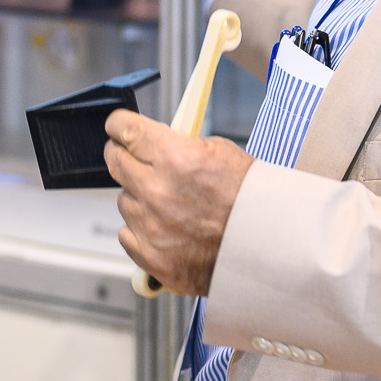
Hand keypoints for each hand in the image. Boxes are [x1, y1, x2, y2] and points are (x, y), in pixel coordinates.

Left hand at [104, 108, 253, 295]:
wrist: (266, 248)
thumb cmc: (251, 201)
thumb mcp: (222, 152)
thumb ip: (181, 145)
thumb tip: (156, 141)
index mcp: (174, 158)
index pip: (124, 129)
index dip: (119, 125)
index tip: (118, 126)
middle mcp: (155, 190)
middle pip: (114, 161)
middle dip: (122, 154)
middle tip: (134, 157)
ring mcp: (150, 225)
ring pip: (124, 200)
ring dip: (139, 197)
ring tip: (169, 204)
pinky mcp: (150, 255)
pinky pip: (128, 234)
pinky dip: (141, 230)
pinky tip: (166, 229)